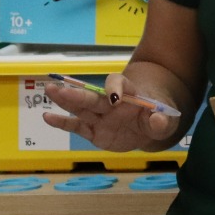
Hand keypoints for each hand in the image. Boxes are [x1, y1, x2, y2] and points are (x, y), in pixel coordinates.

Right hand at [42, 72, 180, 152]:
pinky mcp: (94, 131)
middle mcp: (111, 103)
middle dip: (77, 93)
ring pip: (81, 108)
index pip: (119, 83)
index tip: (115, 99)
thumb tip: (157, 120)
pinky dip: (62, 123)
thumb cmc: (158, 116)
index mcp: (130, 93)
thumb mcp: (167, 120)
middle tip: (59, 88)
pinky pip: (77, 126)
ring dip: (65, 100)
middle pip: (93, 96)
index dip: (116, 88)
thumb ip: (163, 121)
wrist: (150, 126)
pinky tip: (47, 117)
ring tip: (49, 90)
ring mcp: (101, 117)